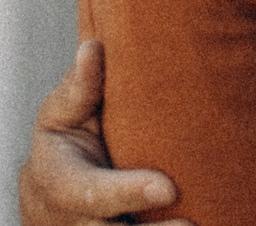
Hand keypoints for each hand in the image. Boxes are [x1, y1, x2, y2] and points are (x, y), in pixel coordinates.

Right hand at [18, 41, 189, 225]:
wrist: (49, 200)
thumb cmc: (63, 144)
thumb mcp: (59, 115)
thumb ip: (78, 88)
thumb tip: (93, 47)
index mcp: (60, 184)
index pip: (90, 194)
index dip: (128, 192)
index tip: (168, 187)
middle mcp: (75, 224)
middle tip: (193, 224)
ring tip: (204, 225)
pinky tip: (206, 224)